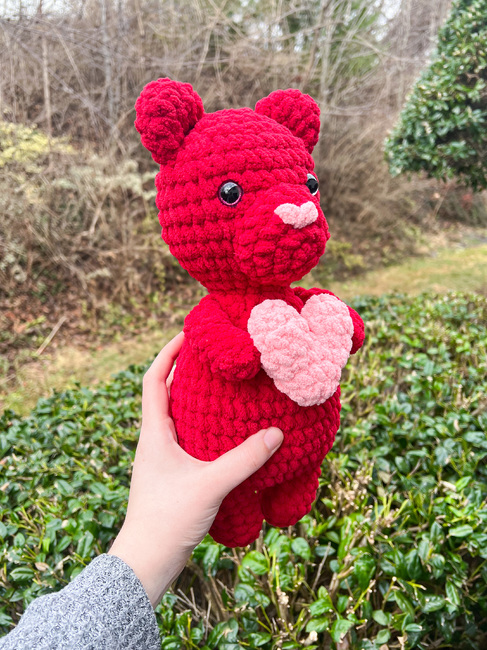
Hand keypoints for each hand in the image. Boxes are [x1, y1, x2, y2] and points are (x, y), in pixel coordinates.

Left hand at [108, 332, 282, 607]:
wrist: (147, 561)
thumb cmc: (168, 520)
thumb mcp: (210, 485)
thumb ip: (244, 459)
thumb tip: (276, 433)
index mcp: (153, 433)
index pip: (153, 380)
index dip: (168, 353)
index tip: (188, 335)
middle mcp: (154, 440)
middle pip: (164, 393)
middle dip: (185, 370)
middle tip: (214, 356)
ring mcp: (161, 458)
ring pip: (176, 416)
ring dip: (195, 397)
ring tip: (223, 386)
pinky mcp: (172, 474)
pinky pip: (186, 437)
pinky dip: (203, 425)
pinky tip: (226, 431)